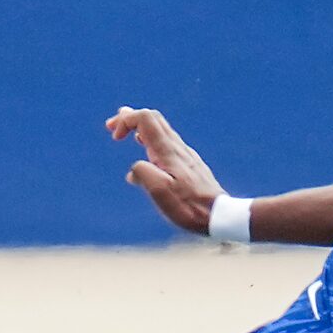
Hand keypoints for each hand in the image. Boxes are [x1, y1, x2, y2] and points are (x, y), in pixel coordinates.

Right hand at [105, 106, 226, 235]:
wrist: (220, 214)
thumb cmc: (189, 207)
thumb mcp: (161, 194)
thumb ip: (144, 174)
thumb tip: (133, 170)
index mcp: (167, 152)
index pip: (145, 119)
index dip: (126, 120)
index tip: (115, 137)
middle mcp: (177, 148)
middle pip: (153, 118)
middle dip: (130, 118)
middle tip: (111, 127)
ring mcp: (184, 154)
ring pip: (160, 129)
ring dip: (139, 128)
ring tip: (124, 133)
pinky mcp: (188, 163)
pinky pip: (167, 141)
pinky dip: (150, 139)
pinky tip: (146, 152)